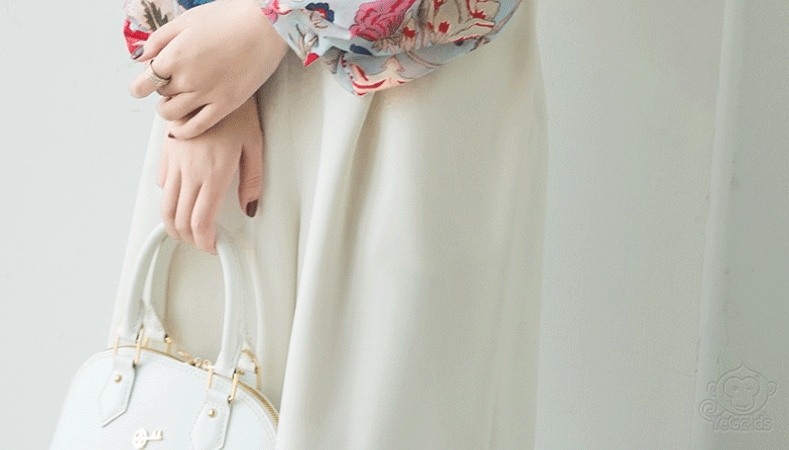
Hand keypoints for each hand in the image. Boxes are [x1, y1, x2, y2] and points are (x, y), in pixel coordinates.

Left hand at [130, 0, 287, 139]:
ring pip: (172, 114)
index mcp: (174, 56)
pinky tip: (180, 128)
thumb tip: (140, 57)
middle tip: (173, 82)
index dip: (141, 84)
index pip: (144, 81)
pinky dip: (183, 131)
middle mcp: (187, 78)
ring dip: (169, 108)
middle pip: (160, 95)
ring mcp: (207, 94)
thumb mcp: (187, 20)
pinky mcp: (225, 105)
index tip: (142, 85)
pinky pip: (196, 127)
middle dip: (162, 89)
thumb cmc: (229, 17)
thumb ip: (160, 40)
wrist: (265, 27)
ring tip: (178, 100)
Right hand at [158, 96, 263, 253]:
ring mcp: (175, 160)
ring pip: (165, 205)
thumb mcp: (254, 146)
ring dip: (173, 224)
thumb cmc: (238, 111)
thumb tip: (249, 207)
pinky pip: (163, 182)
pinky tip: (183, 199)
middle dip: (188, 239)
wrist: (211, 80)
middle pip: (179, 219)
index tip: (213, 246)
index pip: (201, 222)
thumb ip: (252, 181)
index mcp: (213, 173)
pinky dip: (170, 198)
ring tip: (188, 231)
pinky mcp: (167, 150)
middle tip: (201, 243)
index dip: (204, 242)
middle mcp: (190, 170)